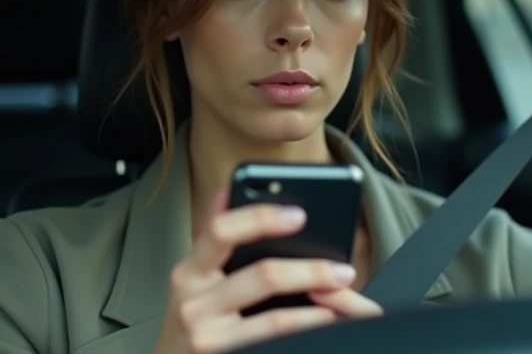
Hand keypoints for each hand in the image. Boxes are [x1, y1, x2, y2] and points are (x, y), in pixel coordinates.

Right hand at [152, 190, 382, 353]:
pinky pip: (276, 346)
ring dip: (319, 311)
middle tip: (343, 272)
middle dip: (311, 270)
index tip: (300, 214)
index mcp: (188, 272)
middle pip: (263, 276)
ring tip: (340, 303)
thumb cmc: (192, 323)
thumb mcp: (194, 280)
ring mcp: (208, 339)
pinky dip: (306, 335)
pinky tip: (322, 329)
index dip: (261, 218)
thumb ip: (214, 240)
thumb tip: (225, 192)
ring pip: (277, 320)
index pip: (221, 231)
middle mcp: (193, 305)